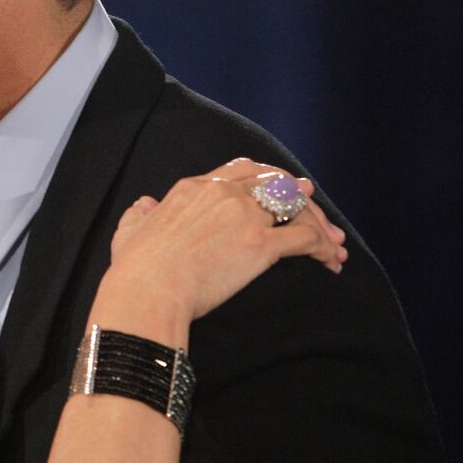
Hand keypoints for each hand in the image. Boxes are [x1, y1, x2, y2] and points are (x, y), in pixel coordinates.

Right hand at [97, 158, 346, 339]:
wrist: (148, 291)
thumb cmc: (135, 270)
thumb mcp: (128, 231)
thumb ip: (139, 213)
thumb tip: (143, 204)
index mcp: (194, 188)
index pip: (242, 170)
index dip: (266, 177)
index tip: (280, 187)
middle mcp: (223, 194)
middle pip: (275, 182)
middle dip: (299, 194)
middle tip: (315, 208)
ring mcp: (244, 216)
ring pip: (295, 206)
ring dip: (318, 222)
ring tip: (333, 242)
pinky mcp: (261, 245)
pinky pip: (304, 238)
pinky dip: (322, 247)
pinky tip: (328, 261)